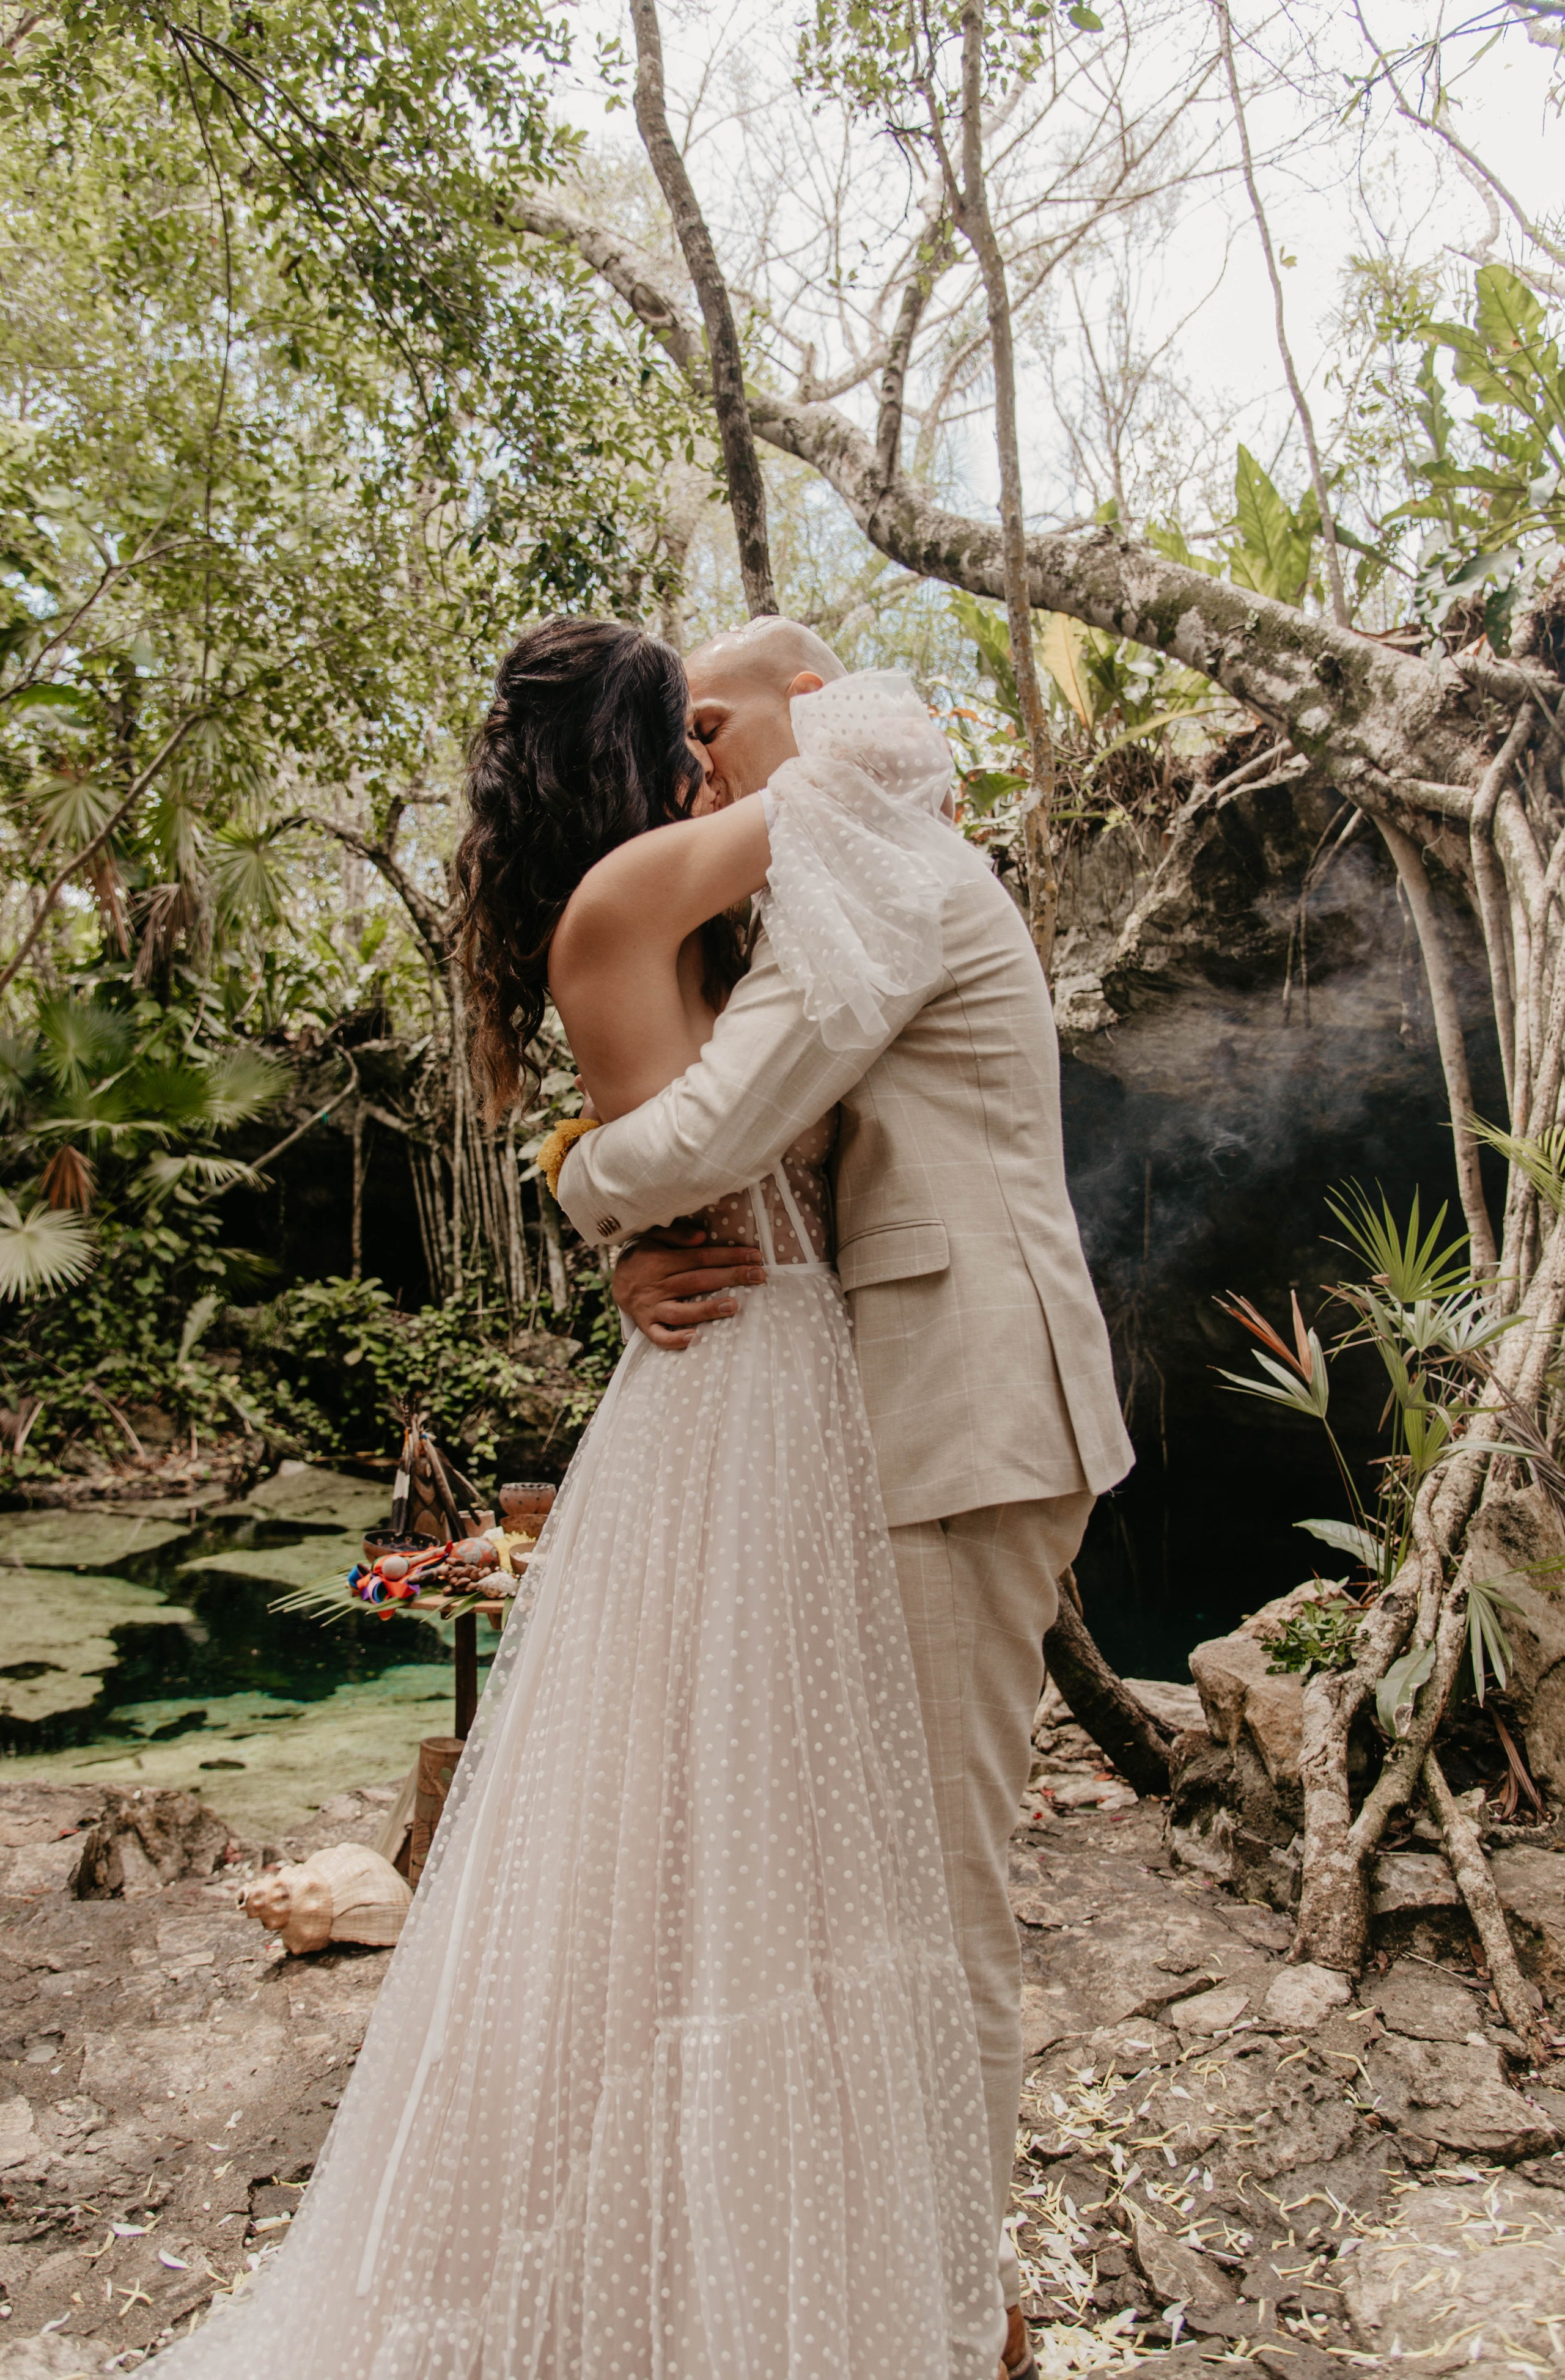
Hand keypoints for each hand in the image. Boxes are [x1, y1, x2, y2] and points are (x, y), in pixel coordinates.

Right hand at [613, 1224, 764, 1350]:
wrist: (615, 1281)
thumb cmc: (644, 1257)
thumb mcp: (654, 1237)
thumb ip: (677, 1234)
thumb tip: (703, 1237)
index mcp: (660, 1260)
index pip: (701, 1257)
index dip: (729, 1256)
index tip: (755, 1257)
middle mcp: (656, 1284)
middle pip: (697, 1281)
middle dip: (730, 1277)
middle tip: (759, 1276)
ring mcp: (651, 1307)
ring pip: (680, 1311)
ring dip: (706, 1310)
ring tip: (733, 1306)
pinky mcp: (646, 1325)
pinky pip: (659, 1336)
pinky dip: (675, 1340)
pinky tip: (695, 1339)